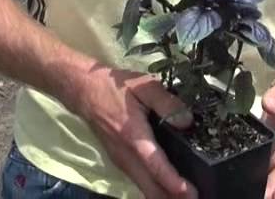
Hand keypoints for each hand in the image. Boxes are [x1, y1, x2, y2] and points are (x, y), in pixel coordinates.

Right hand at [68, 64, 197, 198]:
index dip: (173, 183)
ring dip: (163, 195)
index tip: (189, 193)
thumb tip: (186, 120)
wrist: (84, 91)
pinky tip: (168, 189)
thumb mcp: (143, 85)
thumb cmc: (114, 87)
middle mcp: (126, 155)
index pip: (155, 166)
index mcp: (133, 137)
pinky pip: (139, 182)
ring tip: (185, 196)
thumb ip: (166, 102)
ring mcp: (121, 161)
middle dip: (171, 197)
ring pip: (144, 188)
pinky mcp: (120, 161)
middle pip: (150, 187)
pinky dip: (154, 189)